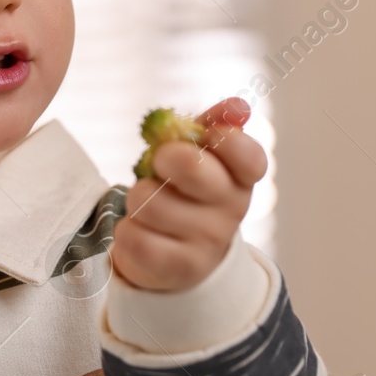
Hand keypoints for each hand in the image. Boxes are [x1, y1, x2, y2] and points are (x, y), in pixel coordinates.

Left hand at [111, 96, 267, 291]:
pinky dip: (126, 229)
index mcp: (240, 180)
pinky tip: (142, 232)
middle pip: (190, 166)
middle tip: (160, 165)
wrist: (178, 257)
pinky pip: (132, 235)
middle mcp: (231, 213)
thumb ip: (213, 125)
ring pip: (148, 201)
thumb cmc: (186, 194)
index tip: (208, 136)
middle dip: (163, 157)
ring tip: (148, 205)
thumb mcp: (201, 157)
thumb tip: (238, 106)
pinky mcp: (176, 269)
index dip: (225, 139)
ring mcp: (206, 244)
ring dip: (137, 197)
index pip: (248, 156)